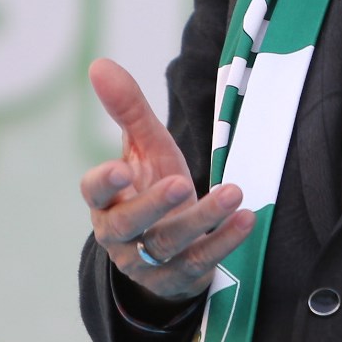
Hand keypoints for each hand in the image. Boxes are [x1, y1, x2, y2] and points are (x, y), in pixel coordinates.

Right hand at [80, 58, 253, 301]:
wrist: (168, 248)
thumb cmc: (150, 186)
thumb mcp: (143, 148)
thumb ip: (127, 109)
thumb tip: (99, 63)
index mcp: (106, 202)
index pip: (94, 193)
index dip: (104, 184)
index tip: (122, 170)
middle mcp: (120, 235)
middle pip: (128, 225)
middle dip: (153, 205)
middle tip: (180, 183)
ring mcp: (148, 262)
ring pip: (168, 244)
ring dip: (202, 219)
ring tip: (234, 193)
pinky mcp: (179, 278)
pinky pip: (200, 263)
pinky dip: (224, 242)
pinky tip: (247, 220)